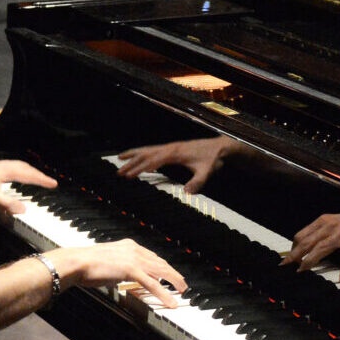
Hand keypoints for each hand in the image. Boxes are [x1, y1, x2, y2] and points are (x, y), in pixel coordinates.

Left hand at [0, 159, 56, 215]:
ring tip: (34, 177)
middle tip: (47, 181)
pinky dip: (18, 171)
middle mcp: (3, 166)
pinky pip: (10, 168)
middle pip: (25, 168)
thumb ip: (7, 203)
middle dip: (37, 175)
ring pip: (17, 166)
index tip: (53, 184)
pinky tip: (14, 176)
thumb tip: (23, 209)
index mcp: (7, 171)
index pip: (29, 175)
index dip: (42, 180)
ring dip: (28, 171)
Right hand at [51, 239, 186, 309]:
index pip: (152, 256)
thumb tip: (120, 276)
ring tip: (182, 292)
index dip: (163, 266)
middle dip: (173, 274)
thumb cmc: (86, 265)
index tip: (170, 273)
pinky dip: (164, 294)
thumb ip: (118, 268)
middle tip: (182, 284)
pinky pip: (152, 284)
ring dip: (174, 283)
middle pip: (161, 263)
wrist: (77, 263)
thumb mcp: (107, 263)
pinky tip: (171, 302)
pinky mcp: (132, 270)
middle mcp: (134, 250)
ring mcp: (134, 259)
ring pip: (161, 272)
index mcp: (129, 246)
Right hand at [115, 137, 236, 192]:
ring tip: (119, 157)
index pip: (153, 161)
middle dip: (132, 162)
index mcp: (175, 153)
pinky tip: (139, 156)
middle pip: (146, 154)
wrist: (221, 147)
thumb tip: (188, 192)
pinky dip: (143, 152)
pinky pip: (154, 150)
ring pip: (148, 149)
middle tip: (118, 172)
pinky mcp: (174, 148)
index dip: (140, 168)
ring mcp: (171, 147)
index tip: (129, 176)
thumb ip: (198, 182)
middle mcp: (170, 148)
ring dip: (134, 154)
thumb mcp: (207, 172)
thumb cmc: (213, 159)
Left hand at [282, 209, 339, 282]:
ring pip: (322, 248)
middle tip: (286, 268)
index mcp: (324, 221)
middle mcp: (331, 225)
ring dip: (310, 260)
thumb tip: (307, 248)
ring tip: (302, 271)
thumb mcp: (336, 224)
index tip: (286, 261)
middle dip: (294, 255)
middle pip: (307, 242)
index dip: (292, 248)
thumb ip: (322, 233)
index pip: (301, 235)